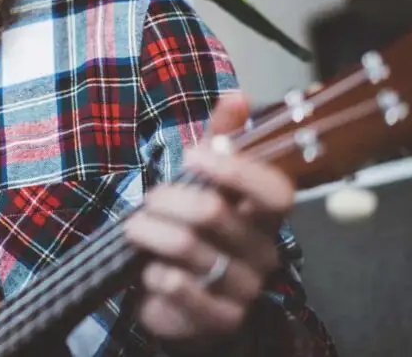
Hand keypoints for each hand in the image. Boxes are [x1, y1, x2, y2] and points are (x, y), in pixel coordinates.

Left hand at [123, 93, 294, 350]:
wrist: (185, 296)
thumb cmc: (197, 230)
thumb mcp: (206, 180)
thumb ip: (221, 137)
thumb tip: (238, 95)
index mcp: (267, 215)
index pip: (275, 190)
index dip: (234, 168)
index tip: (193, 155)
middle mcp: (264, 251)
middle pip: (211, 212)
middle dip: (165, 199)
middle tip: (147, 202)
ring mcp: (244, 287)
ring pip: (184, 246)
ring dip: (148, 232)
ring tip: (136, 230)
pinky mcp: (219, 317)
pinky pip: (175, 285)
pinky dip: (152, 272)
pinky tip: (150, 269)